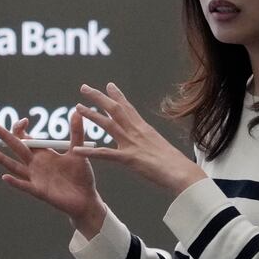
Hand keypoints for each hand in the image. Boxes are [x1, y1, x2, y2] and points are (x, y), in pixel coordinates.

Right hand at [0, 115, 105, 236]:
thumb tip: (76, 111)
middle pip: (16, 147)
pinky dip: (15, 182)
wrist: (86, 199)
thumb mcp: (79, 152)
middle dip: (4, 135)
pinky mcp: (39, 191)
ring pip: (14, 166)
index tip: (24, 121)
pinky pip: (25, 186)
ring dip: (1, 158)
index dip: (21, 129)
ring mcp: (35, 178)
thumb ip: (76, 133)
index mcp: (43, 154)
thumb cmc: (82, 176)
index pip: (26, 139)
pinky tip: (5, 177)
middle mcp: (36, 164)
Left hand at [73, 82, 206, 196]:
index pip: (128, 107)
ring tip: (77, 107)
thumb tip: (148, 139)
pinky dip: (90, 153)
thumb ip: (150, 140)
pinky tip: (77, 150)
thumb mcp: (161, 146)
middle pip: (115, 109)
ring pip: (108, 124)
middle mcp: (137, 131)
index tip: (108, 85)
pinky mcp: (129, 158)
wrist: (182, 172)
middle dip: (98, 97)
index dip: (117, 95)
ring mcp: (132, 144)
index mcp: (144, 128)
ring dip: (91, 115)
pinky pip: (105, 154)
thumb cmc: (175, 164)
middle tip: (84, 87)